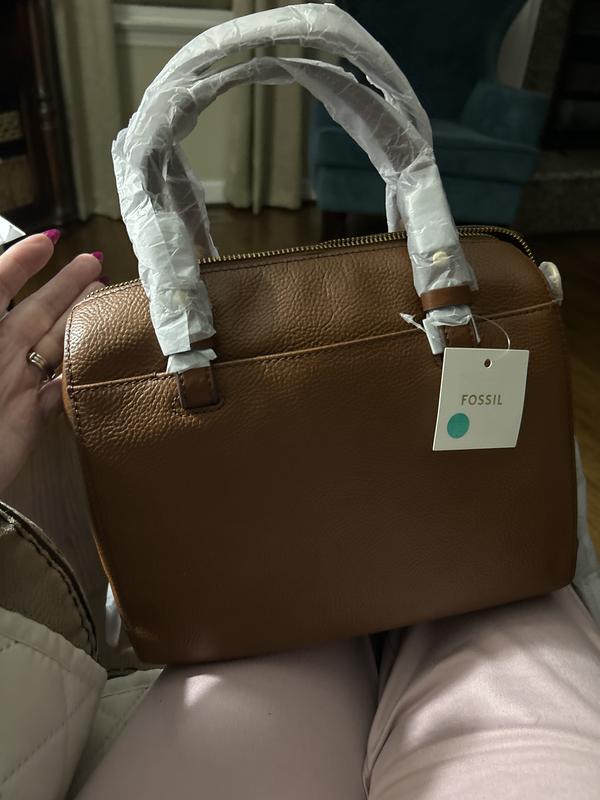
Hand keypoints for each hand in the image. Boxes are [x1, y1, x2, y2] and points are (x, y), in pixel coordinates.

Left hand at [0, 231, 104, 493]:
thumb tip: (25, 255)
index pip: (1, 286)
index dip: (22, 262)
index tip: (49, 241)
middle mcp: (0, 351)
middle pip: (39, 310)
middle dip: (66, 284)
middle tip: (95, 262)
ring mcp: (17, 382)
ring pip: (58, 342)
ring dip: (83, 319)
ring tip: (110, 297)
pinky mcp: (33, 414)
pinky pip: (65, 385)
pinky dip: (84, 369)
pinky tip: (104, 354)